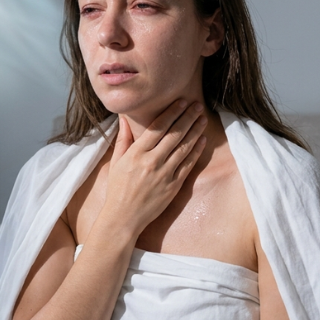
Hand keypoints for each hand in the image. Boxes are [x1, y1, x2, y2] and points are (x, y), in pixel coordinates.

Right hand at [99, 100, 208, 236]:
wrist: (124, 217)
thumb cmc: (118, 188)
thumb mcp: (116, 161)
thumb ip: (123, 138)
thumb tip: (124, 117)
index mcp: (137, 154)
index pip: (158, 128)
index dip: (172, 113)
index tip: (181, 102)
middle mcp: (152, 162)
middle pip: (174, 134)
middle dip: (187, 117)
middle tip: (197, 105)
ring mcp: (165, 174)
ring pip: (184, 147)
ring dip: (195, 131)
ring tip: (203, 118)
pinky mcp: (173, 186)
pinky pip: (188, 164)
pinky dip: (196, 151)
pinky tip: (202, 140)